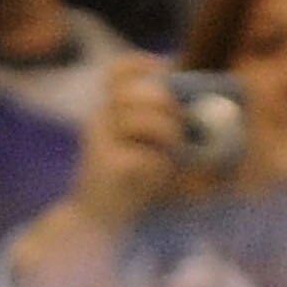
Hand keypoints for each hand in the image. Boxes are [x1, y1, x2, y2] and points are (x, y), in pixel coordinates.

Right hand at [69, 54, 185, 230]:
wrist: (97, 222)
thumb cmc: (127, 185)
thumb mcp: (143, 148)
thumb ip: (158, 125)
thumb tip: (190, 108)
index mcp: (107, 110)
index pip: (118, 72)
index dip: (142, 64)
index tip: (165, 69)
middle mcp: (100, 118)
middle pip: (144, 93)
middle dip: (170, 109)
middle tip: (178, 134)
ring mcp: (102, 139)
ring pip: (150, 121)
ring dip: (170, 138)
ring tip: (168, 158)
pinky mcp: (109, 164)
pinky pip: (148, 156)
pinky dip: (160, 167)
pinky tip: (154, 178)